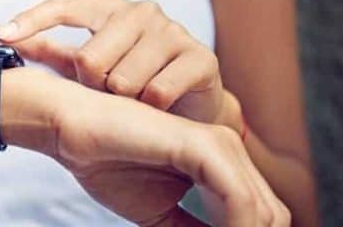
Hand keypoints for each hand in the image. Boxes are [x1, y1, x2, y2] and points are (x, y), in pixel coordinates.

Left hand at [0, 0, 225, 125]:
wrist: (194, 108)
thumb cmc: (134, 80)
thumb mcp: (90, 65)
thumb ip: (51, 51)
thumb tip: (4, 39)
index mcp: (109, 7)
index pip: (62, 7)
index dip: (30, 21)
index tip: (0, 36)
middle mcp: (140, 11)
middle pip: (89, 58)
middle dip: (92, 86)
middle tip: (109, 93)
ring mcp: (172, 30)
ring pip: (121, 80)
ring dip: (123, 101)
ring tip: (136, 99)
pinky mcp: (200, 56)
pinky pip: (155, 93)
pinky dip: (150, 108)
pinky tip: (159, 106)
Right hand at [2, 69, 289, 225]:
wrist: (70, 127)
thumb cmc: (105, 162)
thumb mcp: (159, 213)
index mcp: (220, 162)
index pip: (261, 213)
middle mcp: (228, 148)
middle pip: (271, 214)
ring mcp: (219, 144)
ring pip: (262, 212)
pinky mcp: (203, 146)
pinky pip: (240, 202)